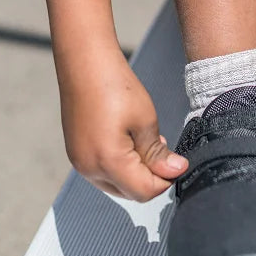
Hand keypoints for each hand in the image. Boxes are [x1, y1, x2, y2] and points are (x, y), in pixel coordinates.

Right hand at [58, 48, 187, 200]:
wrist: (85, 63)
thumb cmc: (114, 86)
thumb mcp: (145, 120)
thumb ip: (158, 153)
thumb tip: (174, 172)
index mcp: (108, 161)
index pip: (145, 192)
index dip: (166, 179)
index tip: (179, 163)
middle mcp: (89, 168)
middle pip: (130, 192)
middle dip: (150, 177)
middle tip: (163, 149)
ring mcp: (79, 162)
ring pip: (116, 184)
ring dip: (135, 171)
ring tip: (145, 140)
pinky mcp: (76, 153)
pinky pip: (102, 171)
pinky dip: (119, 164)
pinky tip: (128, 139)